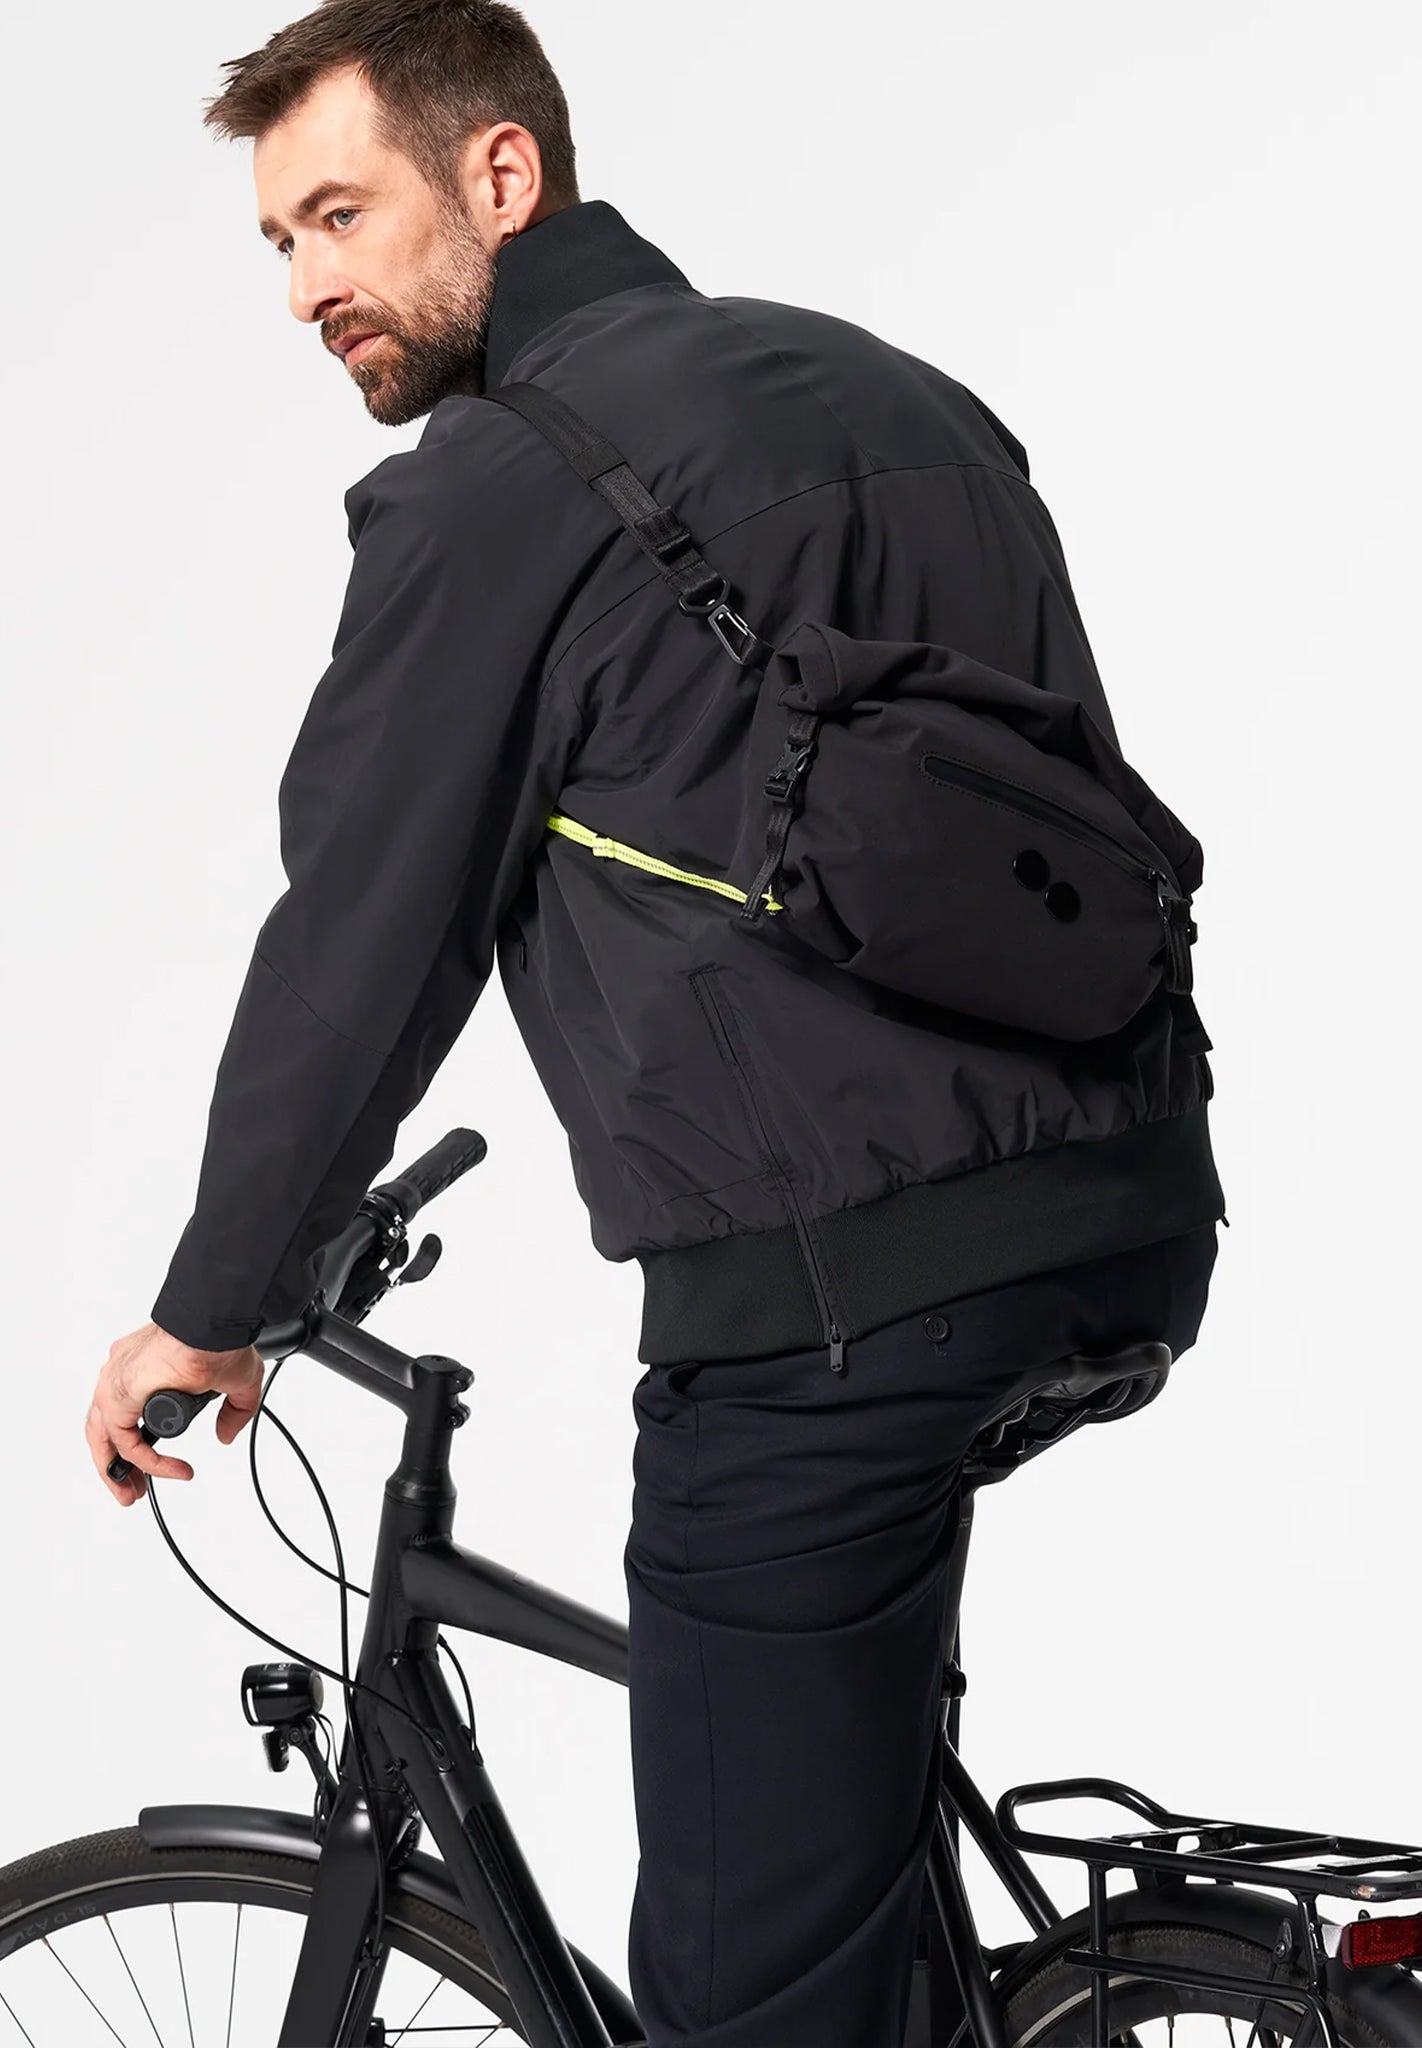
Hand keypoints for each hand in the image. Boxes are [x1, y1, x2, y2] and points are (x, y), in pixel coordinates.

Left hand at [86, 1321, 265, 1506]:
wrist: (211, 1327)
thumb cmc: (218, 1340)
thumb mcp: (237, 1383)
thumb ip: (233, 1412)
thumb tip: (226, 1435)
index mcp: (142, 1367)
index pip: (126, 1411)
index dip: (138, 1442)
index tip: (157, 1463)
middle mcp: (122, 1375)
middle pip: (106, 1429)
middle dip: (116, 1466)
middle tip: (133, 1490)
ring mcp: (115, 1384)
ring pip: (105, 1439)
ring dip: (117, 1472)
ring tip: (135, 1494)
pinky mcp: (117, 1397)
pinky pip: (125, 1443)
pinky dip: (147, 1462)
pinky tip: (173, 1469)